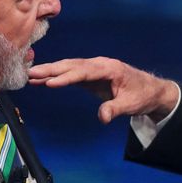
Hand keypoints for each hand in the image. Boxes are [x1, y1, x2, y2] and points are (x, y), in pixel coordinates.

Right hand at [28, 57, 178, 123]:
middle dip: (52, 70)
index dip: (67, 77)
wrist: (150, 90)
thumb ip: (115, 109)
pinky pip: (71, 74)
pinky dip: (57, 76)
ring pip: (69, 67)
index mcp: (110, 68)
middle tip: (31, 73)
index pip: (84, 71)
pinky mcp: (91, 75)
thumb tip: (102, 117)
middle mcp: (100, 64)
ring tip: (30, 76)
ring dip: (50, 71)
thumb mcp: (131, 105)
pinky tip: (43, 80)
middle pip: (73, 66)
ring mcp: (95, 68)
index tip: (50, 82)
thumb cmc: (142, 95)